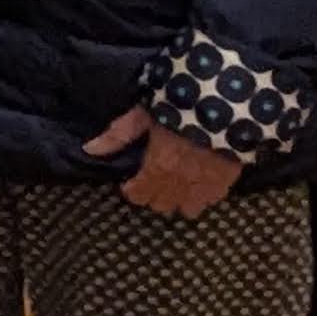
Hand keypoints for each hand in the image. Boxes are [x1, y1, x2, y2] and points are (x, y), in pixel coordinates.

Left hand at [83, 106, 248, 218]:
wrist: (228, 107)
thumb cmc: (181, 107)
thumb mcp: (144, 114)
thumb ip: (118, 134)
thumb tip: (89, 149)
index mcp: (158, 167)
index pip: (138, 194)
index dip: (131, 189)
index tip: (130, 181)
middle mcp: (180, 182)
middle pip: (161, 205)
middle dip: (154, 195)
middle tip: (152, 181)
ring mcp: (206, 184)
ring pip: (188, 208)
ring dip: (180, 199)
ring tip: (177, 186)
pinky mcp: (227, 180)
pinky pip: (212, 199)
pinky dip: (204, 195)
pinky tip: (200, 183)